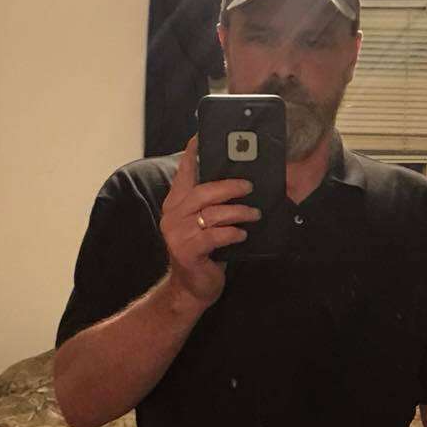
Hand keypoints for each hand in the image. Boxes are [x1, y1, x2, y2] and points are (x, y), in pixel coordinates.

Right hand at [159, 134, 261, 306]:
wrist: (191, 290)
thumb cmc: (203, 254)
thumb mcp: (205, 225)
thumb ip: (212, 204)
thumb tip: (240, 183)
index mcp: (175, 205)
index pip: (183, 173)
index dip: (193, 154)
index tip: (202, 136)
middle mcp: (172, 216)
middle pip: (203, 191)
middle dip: (230, 186)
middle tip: (250, 186)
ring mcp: (178, 235)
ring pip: (212, 213)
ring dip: (238, 212)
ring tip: (254, 213)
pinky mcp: (188, 252)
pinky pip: (215, 235)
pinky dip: (232, 233)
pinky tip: (243, 234)